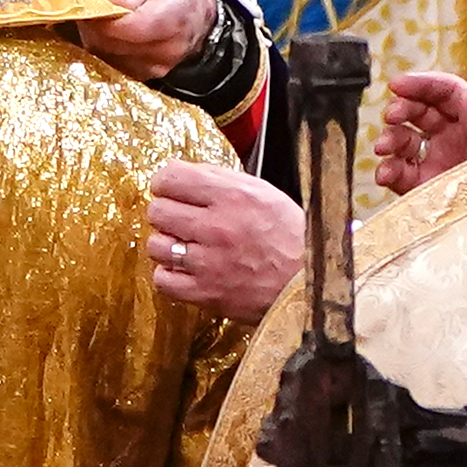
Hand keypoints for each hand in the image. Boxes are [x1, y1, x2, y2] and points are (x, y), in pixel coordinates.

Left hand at [81, 0, 215, 84]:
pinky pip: (110, 64)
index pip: (128, 26)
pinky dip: (105, 48)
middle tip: (93, 6)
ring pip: (106, 54)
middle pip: (112, 42)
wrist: (196, 19)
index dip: (103, 16)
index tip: (92, 2)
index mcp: (173, 17)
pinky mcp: (143, 76)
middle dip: (96, 24)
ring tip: (105, 18)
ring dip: (98, 36)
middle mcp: (167, 49)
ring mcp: (155, 67)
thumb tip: (111, 0)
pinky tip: (113, 34)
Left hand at [144, 161, 303, 316]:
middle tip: (179, 219)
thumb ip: (222, 180)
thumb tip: (184, 173)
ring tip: (184, 246)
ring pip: (156, 245)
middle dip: (166, 212)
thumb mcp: (264, 194)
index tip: (170, 189)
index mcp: (232, 196)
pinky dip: (170, 274)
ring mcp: (208, 263)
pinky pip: (163, 279)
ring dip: (167, 244)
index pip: (170, 178)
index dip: (165, 183)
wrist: (310, 283)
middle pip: (157, 211)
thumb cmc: (291, 237)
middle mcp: (216, 227)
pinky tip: (185, 269)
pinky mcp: (205, 293)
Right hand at [373, 67, 466, 192]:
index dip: (421, 84)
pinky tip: (385, 172)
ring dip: (390, 139)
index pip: (444, 92)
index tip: (399, 84)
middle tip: (392, 115)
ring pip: (404, 140)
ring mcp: (437, 160)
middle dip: (402, 109)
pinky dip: (388, 171)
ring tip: (383, 146)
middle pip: (419, 112)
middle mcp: (452, 136)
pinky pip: (401, 174)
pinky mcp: (426, 186)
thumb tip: (465, 92)